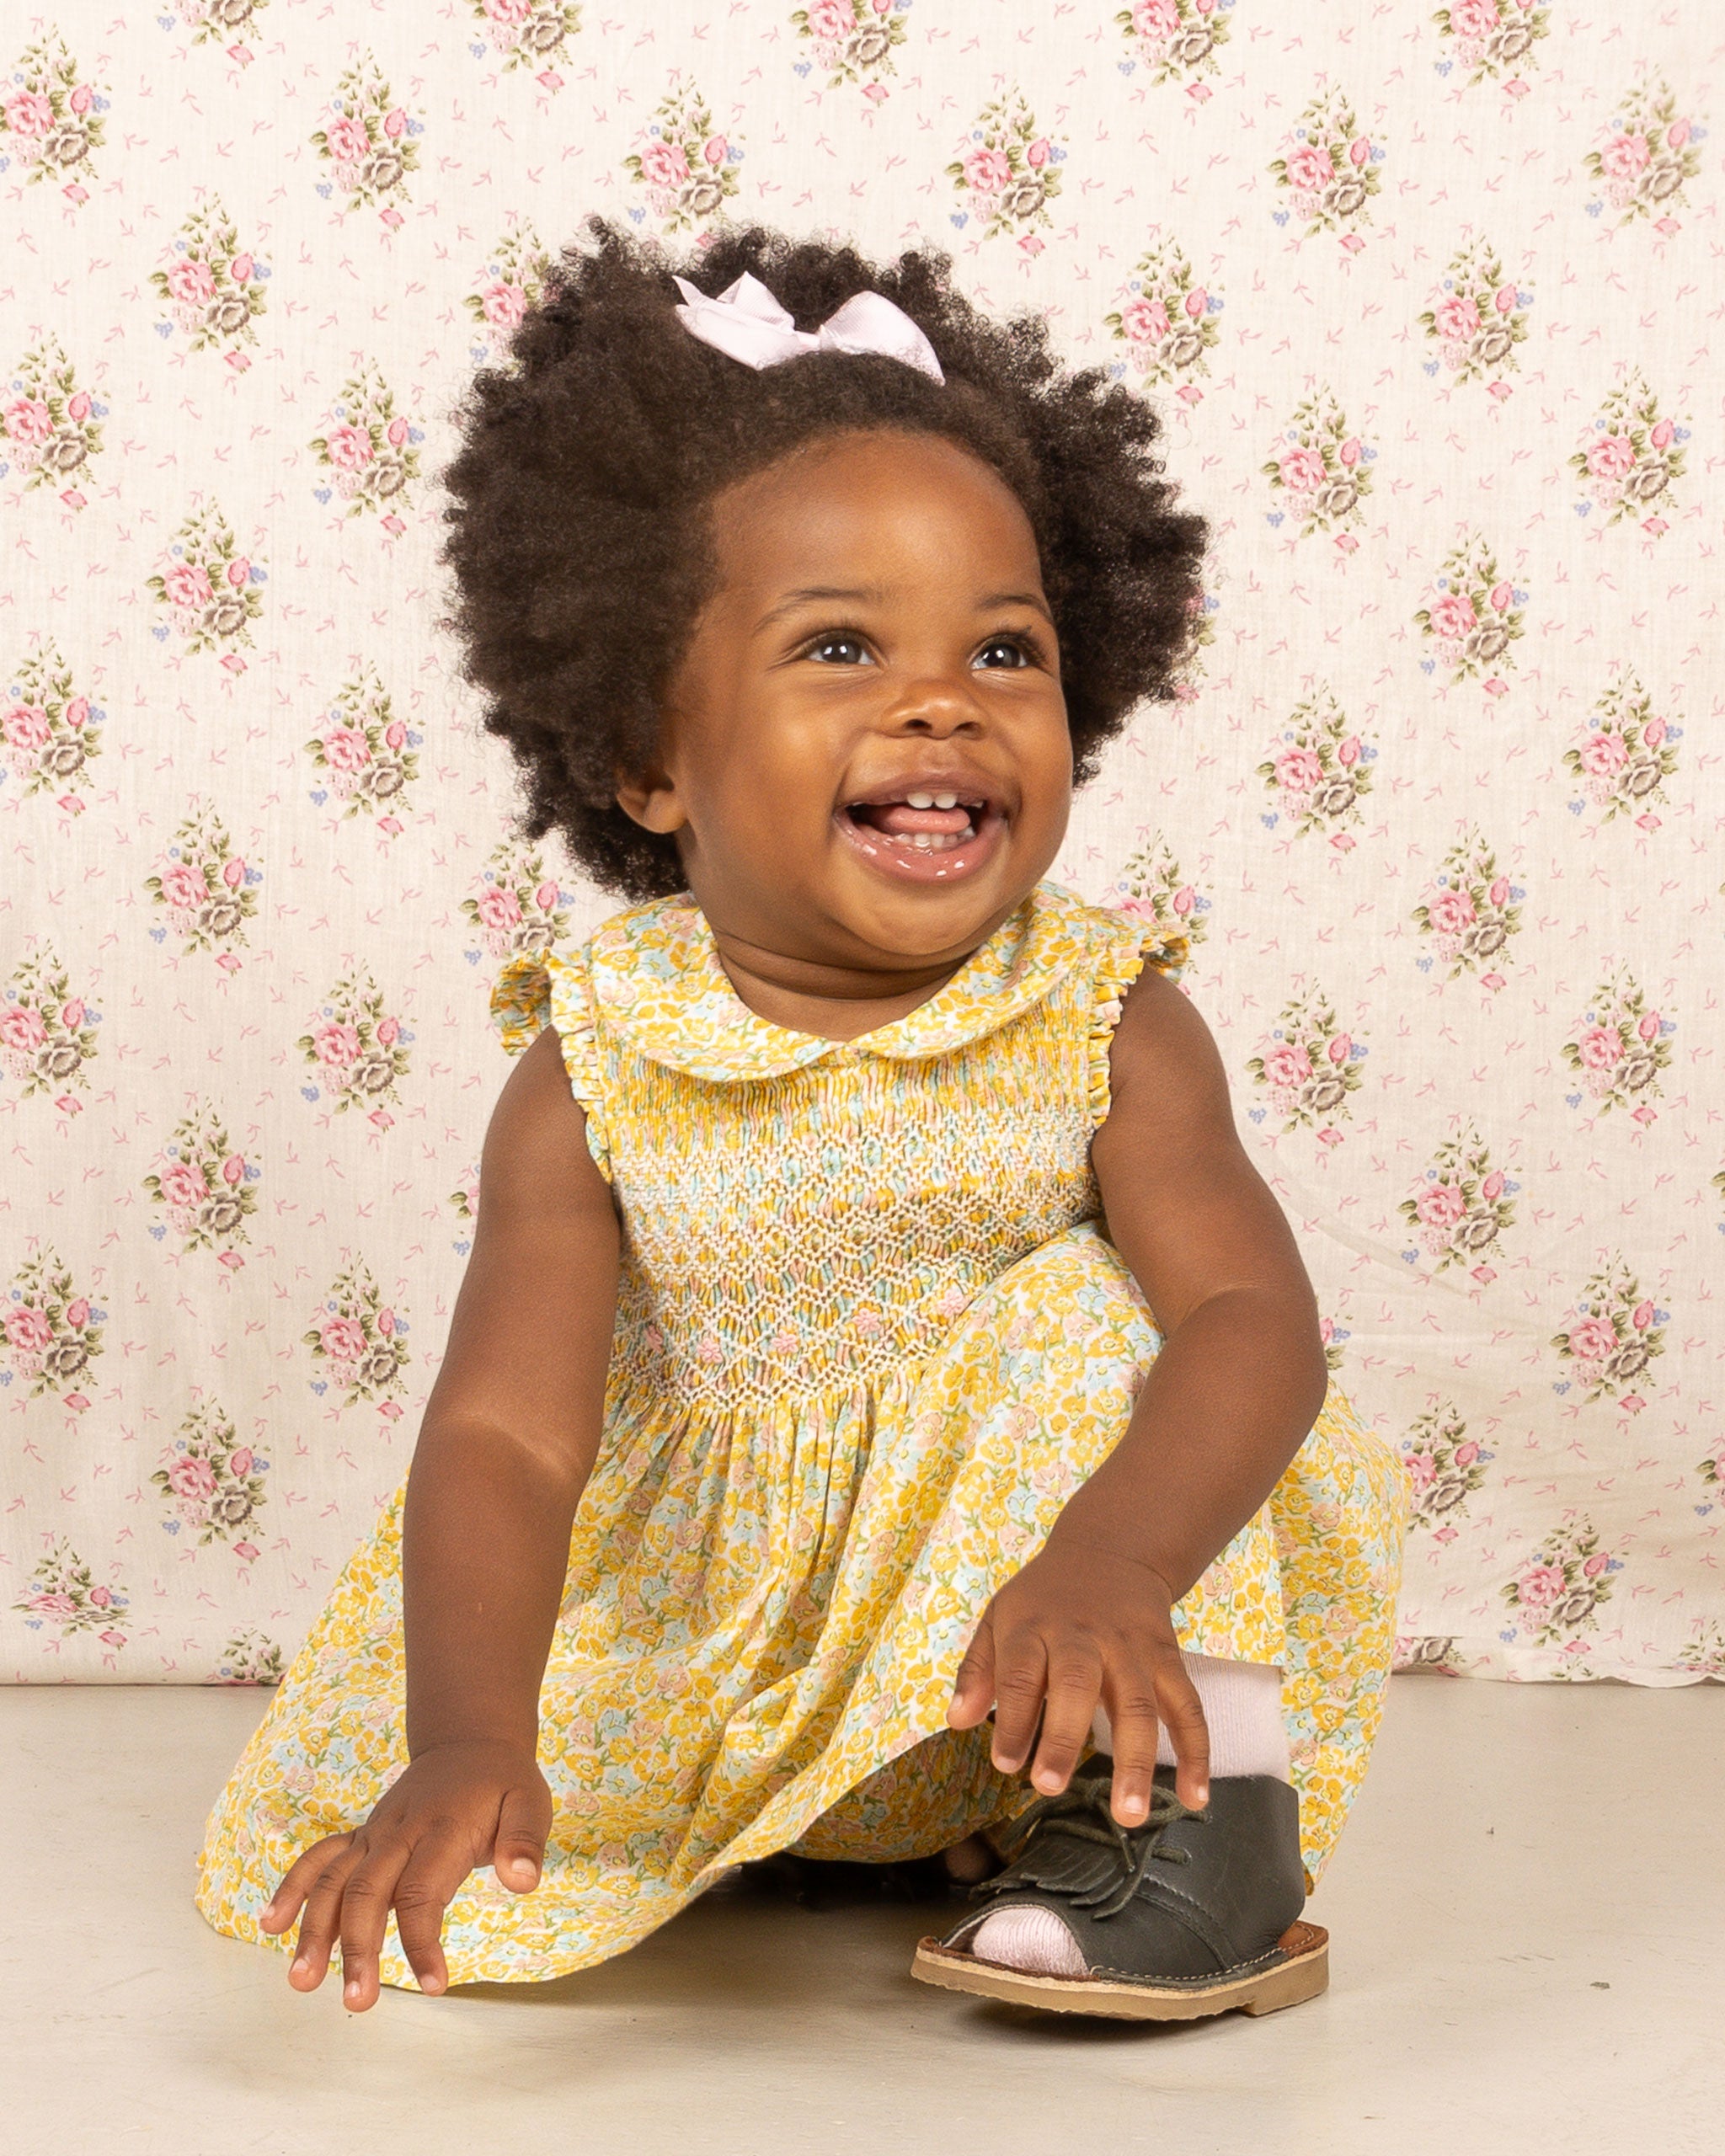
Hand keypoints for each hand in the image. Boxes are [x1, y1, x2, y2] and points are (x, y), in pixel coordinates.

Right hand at [257, 1737, 550, 2010]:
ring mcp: (375, 1833)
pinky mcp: (362, 1837)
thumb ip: (525, 1840)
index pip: (423, 1891)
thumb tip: (524, 1880)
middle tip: (358, 2002)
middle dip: (357, 1949)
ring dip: (314, 1929)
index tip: (434, 1986)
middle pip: (367, 1892)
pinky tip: (271, 1925)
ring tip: (301, 1982)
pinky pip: (320, 1858)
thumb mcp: (530, 1802)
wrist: (469, 1744)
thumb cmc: (503, 1784)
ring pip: (334, 1880)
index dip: (422, 1941)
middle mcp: (399, 1831)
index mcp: (442, 1829)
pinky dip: (293, 1887)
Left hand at [945, 1530, 1209, 1825]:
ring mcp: (1131, 1648)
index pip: (1021, 1673)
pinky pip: (1187, 1705)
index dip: (1013, 1719)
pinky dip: (1196, 1751)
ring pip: (1138, 1703)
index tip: (1006, 1764)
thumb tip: (957, 1721)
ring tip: (1129, 1813)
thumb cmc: (1044, 1599)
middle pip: (1077, 1685)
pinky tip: (1194, 1797)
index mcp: (1034, 1626)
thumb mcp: (999, 1616)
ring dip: (1136, 1760)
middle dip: (1064, 1738)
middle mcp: (1085, 1636)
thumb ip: (977, 1669)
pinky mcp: (1167, 1658)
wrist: (1111, 1551)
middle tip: (1050, 1787)